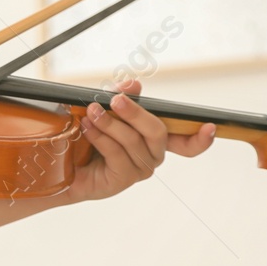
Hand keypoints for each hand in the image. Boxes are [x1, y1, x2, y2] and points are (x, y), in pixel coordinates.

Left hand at [65, 77, 214, 202]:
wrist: (57, 161)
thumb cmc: (82, 134)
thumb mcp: (101, 108)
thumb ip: (119, 96)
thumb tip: (133, 85)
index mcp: (152, 138)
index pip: (186, 142)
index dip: (200, 138)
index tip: (210, 126)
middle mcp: (150, 155)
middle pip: (158, 132)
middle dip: (136, 113)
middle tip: (114, 99)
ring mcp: (138, 170)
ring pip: (133, 142)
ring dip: (110, 123)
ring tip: (91, 113)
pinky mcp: (121, 180)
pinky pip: (118, 155)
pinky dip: (101, 138)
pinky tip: (87, 128)